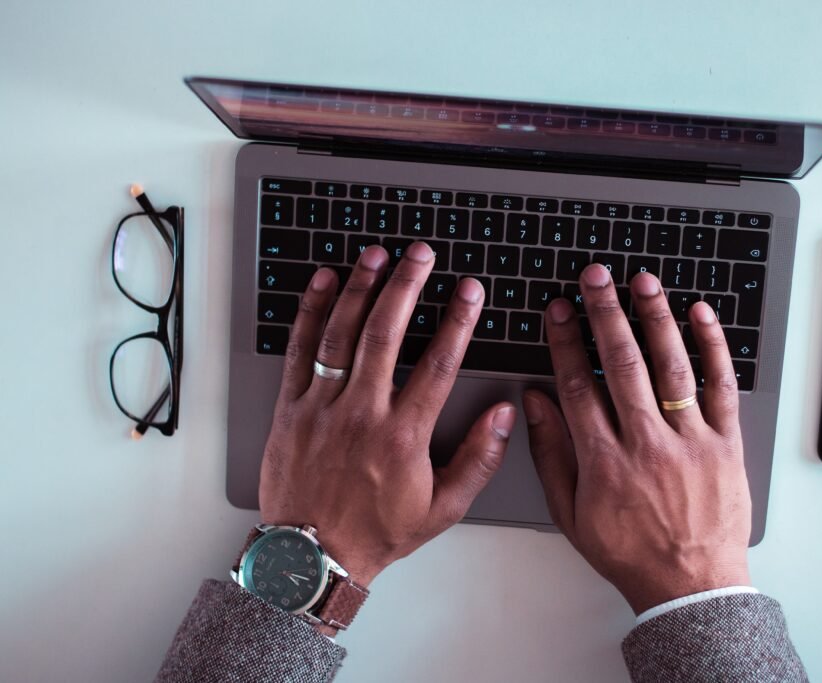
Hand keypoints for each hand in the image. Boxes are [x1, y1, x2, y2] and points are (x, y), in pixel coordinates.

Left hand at [259, 243, 516, 587]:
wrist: (310, 557)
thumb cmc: (377, 532)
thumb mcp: (443, 508)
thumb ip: (478, 459)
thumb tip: (503, 415)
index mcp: (403, 436)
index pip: (438, 364)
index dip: (457, 321)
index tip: (469, 291)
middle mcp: (362, 414)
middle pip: (387, 333)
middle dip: (406, 285)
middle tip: (420, 254)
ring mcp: (322, 408)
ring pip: (342, 333)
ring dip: (361, 288)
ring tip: (377, 256)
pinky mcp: (290, 409)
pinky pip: (299, 350)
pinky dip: (312, 312)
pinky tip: (326, 284)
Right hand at [524, 264, 750, 614]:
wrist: (690, 586)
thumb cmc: (628, 551)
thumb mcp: (571, 512)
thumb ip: (552, 454)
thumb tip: (535, 402)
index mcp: (604, 461)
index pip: (578, 385)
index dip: (565, 342)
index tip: (559, 310)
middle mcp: (646, 445)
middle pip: (622, 364)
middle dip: (604, 313)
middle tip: (594, 277)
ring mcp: (690, 441)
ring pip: (671, 367)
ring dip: (655, 318)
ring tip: (642, 282)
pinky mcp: (725, 444)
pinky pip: (721, 387)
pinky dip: (712, 348)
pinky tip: (699, 315)